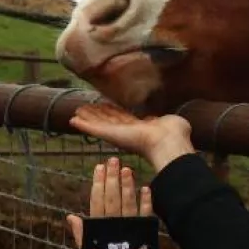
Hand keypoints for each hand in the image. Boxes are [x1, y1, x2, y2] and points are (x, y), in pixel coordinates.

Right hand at [67, 156, 153, 248]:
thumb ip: (80, 232)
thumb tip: (70, 216)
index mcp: (98, 227)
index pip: (96, 201)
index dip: (97, 183)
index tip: (98, 167)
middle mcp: (113, 224)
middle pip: (112, 197)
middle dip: (112, 178)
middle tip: (113, 160)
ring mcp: (129, 227)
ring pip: (128, 202)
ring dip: (128, 185)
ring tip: (127, 169)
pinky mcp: (144, 231)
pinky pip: (145, 214)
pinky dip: (146, 201)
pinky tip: (146, 187)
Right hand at [69, 103, 194, 171]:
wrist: (168, 142)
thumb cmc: (175, 133)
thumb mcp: (172, 122)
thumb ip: (166, 120)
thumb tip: (166, 119)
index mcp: (142, 128)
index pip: (125, 119)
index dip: (114, 113)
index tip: (105, 106)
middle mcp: (128, 131)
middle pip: (109, 121)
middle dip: (97, 114)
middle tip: (85, 108)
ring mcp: (119, 134)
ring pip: (99, 124)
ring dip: (88, 118)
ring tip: (76, 112)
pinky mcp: (111, 135)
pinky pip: (95, 129)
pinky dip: (84, 125)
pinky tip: (73, 120)